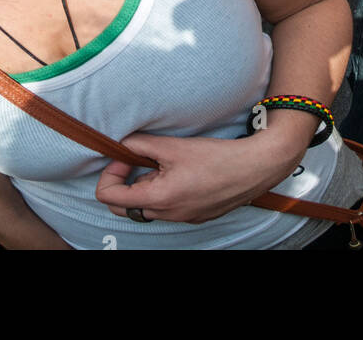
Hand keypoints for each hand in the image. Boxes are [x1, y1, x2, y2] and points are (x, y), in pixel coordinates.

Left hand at [95, 130, 302, 224]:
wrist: (253, 169)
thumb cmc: (217, 157)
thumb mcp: (174, 146)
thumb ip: (142, 144)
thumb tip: (122, 143)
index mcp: (158, 199)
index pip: (109, 197)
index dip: (111, 173)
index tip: (126, 156)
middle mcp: (167, 215)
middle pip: (123, 208)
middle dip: (123, 182)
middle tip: (138, 159)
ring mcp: (181, 218)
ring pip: (146, 208)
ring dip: (144, 186)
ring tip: (162, 163)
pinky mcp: (193, 216)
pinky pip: (166, 209)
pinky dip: (162, 192)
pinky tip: (179, 172)